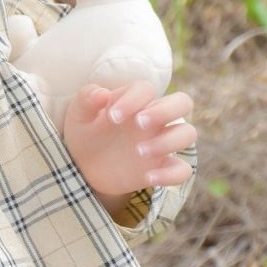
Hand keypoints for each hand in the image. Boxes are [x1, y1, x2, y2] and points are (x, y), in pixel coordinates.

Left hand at [63, 80, 195, 197]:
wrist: (85, 165)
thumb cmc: (86, 132)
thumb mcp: (79, 115)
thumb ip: (87, 99)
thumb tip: (101, 93)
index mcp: (135, 100)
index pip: (146, 88)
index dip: (133, 99)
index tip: (111, 117)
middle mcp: (154, 119)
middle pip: (182, 102)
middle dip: (166, 110)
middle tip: (139, 124)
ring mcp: (161, 142)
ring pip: (188, 133)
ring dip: (168, 141)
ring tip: (139, 151)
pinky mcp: (162, 167)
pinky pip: (183, 170)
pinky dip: (171, 175)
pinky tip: (148, 178)